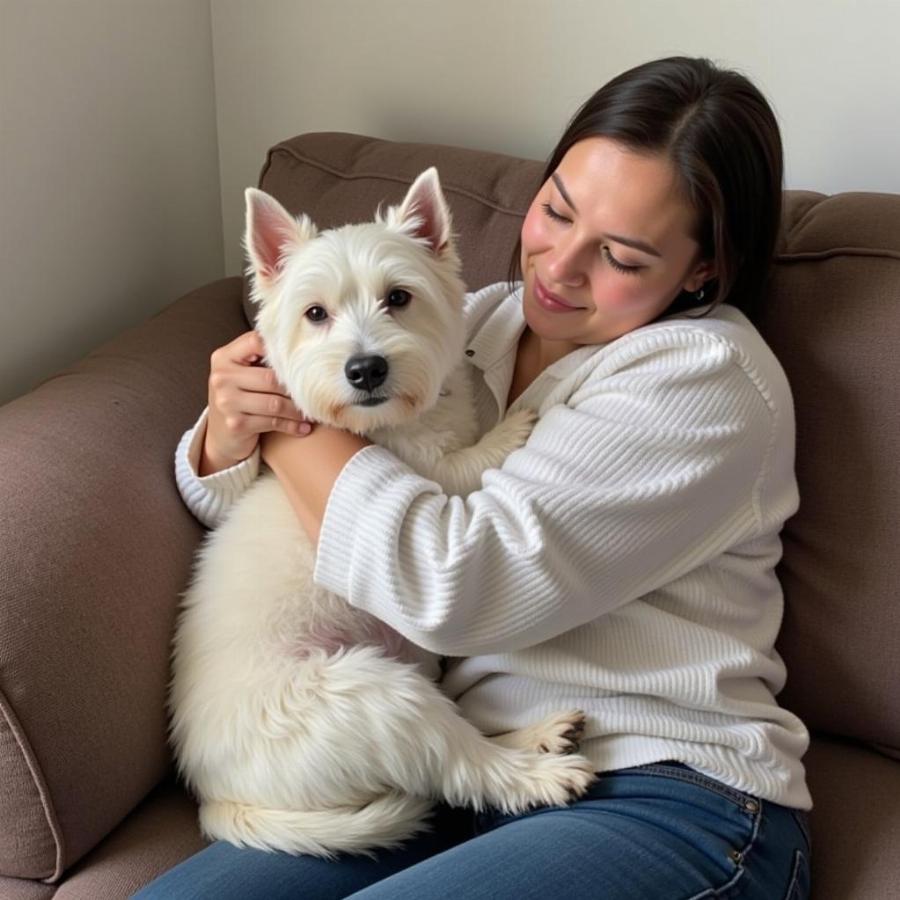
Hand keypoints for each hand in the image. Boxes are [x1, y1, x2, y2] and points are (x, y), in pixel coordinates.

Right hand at [199, 330, 312, 475]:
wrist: (221, 434)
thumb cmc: (239, 397)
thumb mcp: (240, 373)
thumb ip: (259, 357)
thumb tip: (302, 346)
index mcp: (223, 358)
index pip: (255, 342)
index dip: (280, 349)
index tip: (301, 357)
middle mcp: (221, 378)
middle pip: (271, 378)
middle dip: (295, 387)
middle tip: (314, 391)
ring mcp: (226, 402)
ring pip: (275, 403)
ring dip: (297, 409)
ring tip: (311, 411)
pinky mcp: (236, 425)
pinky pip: (273, 422)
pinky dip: (292, 425)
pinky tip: (303, 427)